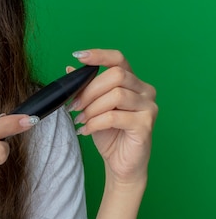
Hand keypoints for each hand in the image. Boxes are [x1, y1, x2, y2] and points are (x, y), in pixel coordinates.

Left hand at [68, 49, 157, 185]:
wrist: (120, 163)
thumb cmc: (108, 133)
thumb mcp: (92, 106)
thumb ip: (85, 87)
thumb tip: (71, 68)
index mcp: (132, 82)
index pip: (118, 59)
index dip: (99, 55)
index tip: (78, 56)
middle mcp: (144, 90)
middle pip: (115, 76)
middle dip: (89, 90)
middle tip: (74, 105)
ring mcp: (148, 107)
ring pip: (115, 95)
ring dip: (91, 108)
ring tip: (80, 119)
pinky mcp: (146, 125)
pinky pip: (115, 117)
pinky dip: (95, 122)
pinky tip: (86, 130)